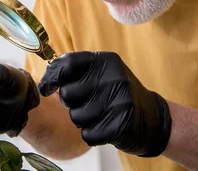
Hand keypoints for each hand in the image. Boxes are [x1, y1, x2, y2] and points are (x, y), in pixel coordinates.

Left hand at [38, 51, 171, 156]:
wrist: (153, 118)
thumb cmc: (117, 95)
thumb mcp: (102, 74)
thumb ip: (75, 72)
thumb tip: (44, 83)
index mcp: (106, 60)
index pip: (68, 63)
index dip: (52, 76)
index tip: (46, 88)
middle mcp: (114, 76)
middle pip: (68, 94)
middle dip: (72, 104)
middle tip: (89, 103)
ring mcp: (120, 99)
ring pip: (76, 117)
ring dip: (83, 121)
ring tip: (101, 115)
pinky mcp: (123, 123)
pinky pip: (88, 135)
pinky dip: (93, 135)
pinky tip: (107, 127)